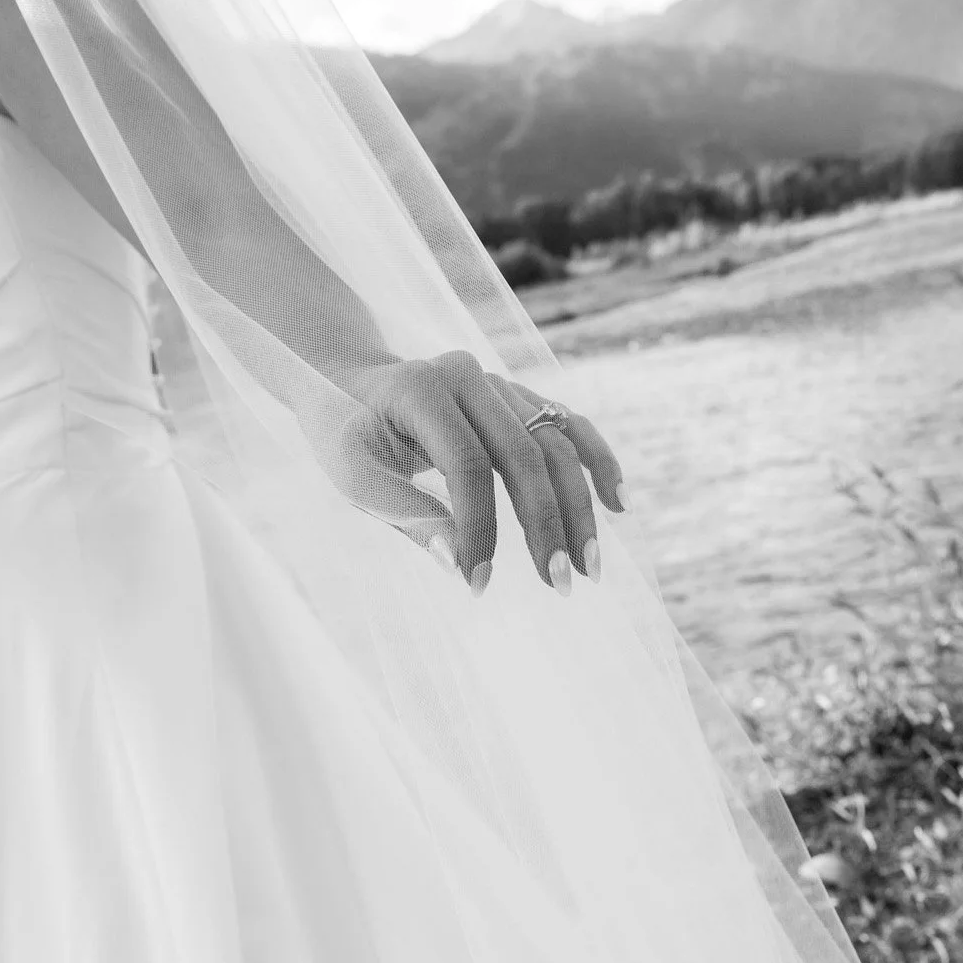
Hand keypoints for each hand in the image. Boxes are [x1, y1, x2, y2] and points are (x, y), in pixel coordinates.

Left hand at [334, 350, 624, 594]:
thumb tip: (458, 564)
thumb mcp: (355, 475)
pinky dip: (596, 462)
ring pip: (556, 443)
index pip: (467, 466)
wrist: (347, 380)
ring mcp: (499, 382)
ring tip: (590, 566)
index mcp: (424, 390)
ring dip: (580, 507)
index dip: (479, 529)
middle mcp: (470, 376)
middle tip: (562, 587)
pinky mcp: (516, 395)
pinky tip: (618, 505)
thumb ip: (405, 513)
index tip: (478, 586)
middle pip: (526, 453)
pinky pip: (567, 425)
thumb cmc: (344, 433)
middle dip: (548, 526)